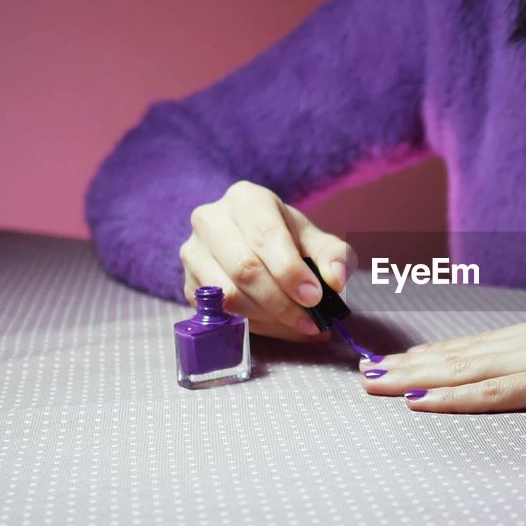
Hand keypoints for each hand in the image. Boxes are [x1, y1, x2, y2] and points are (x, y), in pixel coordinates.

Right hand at [181, 180, 353, 341]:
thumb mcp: (317, 241)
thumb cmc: (288, 241)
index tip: (314, 297)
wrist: (252, 246)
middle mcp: (210, 220)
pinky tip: (277, 325)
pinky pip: (220, 314)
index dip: (290, 271)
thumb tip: (336, 279)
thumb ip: (335, 256)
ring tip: (300, 325)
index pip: (265, 236)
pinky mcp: (189, 285)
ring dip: (269, 318)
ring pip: (229, 295)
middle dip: (282, 302)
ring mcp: (192, 253)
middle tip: (311, 321)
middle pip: (245, 268)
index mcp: (245, 199)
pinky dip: (254, 326)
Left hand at [358, 274, 525, 411]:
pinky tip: (421, 402)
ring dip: (416, 380)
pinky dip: (452, 399)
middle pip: (462, 354)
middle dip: (412, 365)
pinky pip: (493, 393)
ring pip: (465, 371)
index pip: (485, 343)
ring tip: (376, 385)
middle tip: (368, 373)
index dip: (442, 352)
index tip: (408, 359)